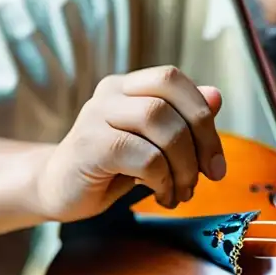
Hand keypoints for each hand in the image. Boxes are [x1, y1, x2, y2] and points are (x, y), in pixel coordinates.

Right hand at [36, 65, 226, 221]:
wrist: (58, 191)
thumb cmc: (109, 167)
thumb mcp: (153, 143)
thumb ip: (182, 120)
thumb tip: (216, 96)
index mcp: (127, 86)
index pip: (172, 79)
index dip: (202, 115)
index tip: (216, 159)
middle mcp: (110, 94)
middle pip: (169, 102)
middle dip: (201, 143)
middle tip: (208, 176)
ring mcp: (96, 117)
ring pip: (160, 127)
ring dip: (183, 166)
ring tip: (181, 191)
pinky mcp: (89, 147)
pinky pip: (145, 157)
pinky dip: (163, 180)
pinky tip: (161, 195)